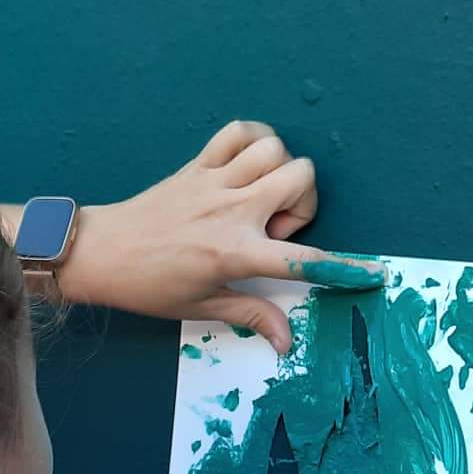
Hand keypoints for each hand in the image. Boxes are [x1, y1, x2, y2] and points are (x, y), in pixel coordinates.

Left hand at [57, 121, 379, 351]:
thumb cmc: (149, 286)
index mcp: (235, 253)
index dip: (342, 268)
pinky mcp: (197, 164)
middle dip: (304, 201)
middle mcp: (231, 210)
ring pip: (275, 148)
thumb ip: (252, 314)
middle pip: (301, 176)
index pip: (301, 260)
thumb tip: (287, 342)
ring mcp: (214, 181)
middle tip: (274, 228)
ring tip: (259, 197)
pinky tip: (246, 164)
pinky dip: (252, 138)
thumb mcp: (201, 306)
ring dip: (279, 169)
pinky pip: (237, 131)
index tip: (371, 274)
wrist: (101, 253)